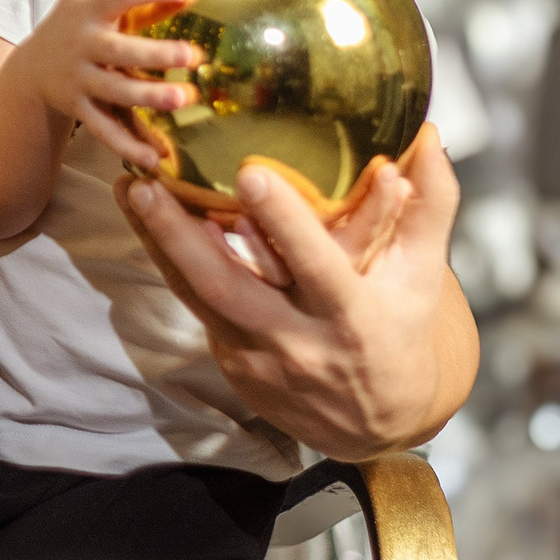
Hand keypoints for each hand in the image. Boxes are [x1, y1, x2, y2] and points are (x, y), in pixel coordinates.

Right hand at [10, 0, 202, 168]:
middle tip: (191, 55)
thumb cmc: (71, 20)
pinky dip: (128, 146)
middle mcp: (83, 46)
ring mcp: (80, 80)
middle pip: (119, 50)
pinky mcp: (79, 110)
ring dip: (148, 98)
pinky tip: (156, 157)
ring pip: (114, 92)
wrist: (30, 69)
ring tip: (183, 99)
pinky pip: (104, 130)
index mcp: (88, 10)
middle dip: (154, 54)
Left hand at [115, 126, 473, 458]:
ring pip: (195, 296)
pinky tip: (148, 221)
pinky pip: (196, 306)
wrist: (379, 426)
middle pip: (227, 287)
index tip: (251, 172)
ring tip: (128, 189)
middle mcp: (298, 342)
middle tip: (145, 183)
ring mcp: (257, 357)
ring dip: (157, 242)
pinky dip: (172, 264)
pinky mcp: (232, 363)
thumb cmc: (402, 330)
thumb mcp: (423, 274)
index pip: (316, 267)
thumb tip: (430, 134)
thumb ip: (431, 204)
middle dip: (179, 235)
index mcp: (352, 318)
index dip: (285, 224)